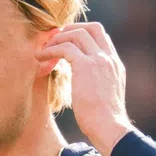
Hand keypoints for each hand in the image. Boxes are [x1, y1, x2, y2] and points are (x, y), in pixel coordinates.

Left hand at [36, 22, 133, 155]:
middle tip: (55, 39)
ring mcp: (99, 60)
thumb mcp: (105, 96)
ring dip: (58, 39)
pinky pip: (65, 47)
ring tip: (44, 50)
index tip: (67, 42)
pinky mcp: (86, 66)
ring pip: (77, 34)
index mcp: (115, 65)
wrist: (109, 128)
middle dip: (71, 29)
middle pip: (92, 28)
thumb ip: (98, 83)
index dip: (83, 34)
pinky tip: (40, 58)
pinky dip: (51, 49)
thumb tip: (85, 85)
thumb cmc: (104, 120)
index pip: (102, 37)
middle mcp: (109, 58)